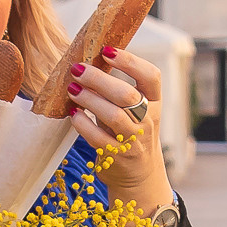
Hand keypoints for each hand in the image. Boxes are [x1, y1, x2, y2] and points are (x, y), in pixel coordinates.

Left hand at [69, 47, 169, 211]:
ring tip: (72, 89)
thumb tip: (88, 64)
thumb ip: (118, 92)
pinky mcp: (118, 157)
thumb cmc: (131, 135)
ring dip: (89, 99)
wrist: (140, 176)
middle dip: (100, 79)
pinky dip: (83, 124)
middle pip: (127, 95)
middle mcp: (148, 120)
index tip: (107, 50)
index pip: (151, 76)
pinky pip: (98, 138)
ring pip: (114, 116)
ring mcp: (134, 140)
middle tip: (78, 69)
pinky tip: (73, 114)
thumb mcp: (134, 111)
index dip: (130, 61)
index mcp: (154, 103)